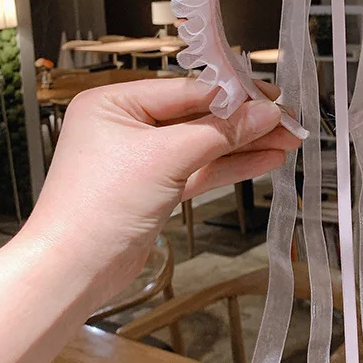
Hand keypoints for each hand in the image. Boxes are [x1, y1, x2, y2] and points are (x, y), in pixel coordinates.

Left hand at [23, 77, 297, 303]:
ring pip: (204, 144)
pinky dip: (230, 166)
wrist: (72, 272)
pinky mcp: (155, 188)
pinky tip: (265, 160)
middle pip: (200, 116)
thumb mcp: (166, 158)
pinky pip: (199, 169)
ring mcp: (142, 158)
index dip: (235, 95)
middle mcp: (128, 124)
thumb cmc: (100, 205)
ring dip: (245, 144)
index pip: (188, 90)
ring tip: (288, 141)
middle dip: (246, 122)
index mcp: (116, 102)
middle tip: (289, 121)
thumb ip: (220, 133)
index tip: (274, 98)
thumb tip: (267, 113)